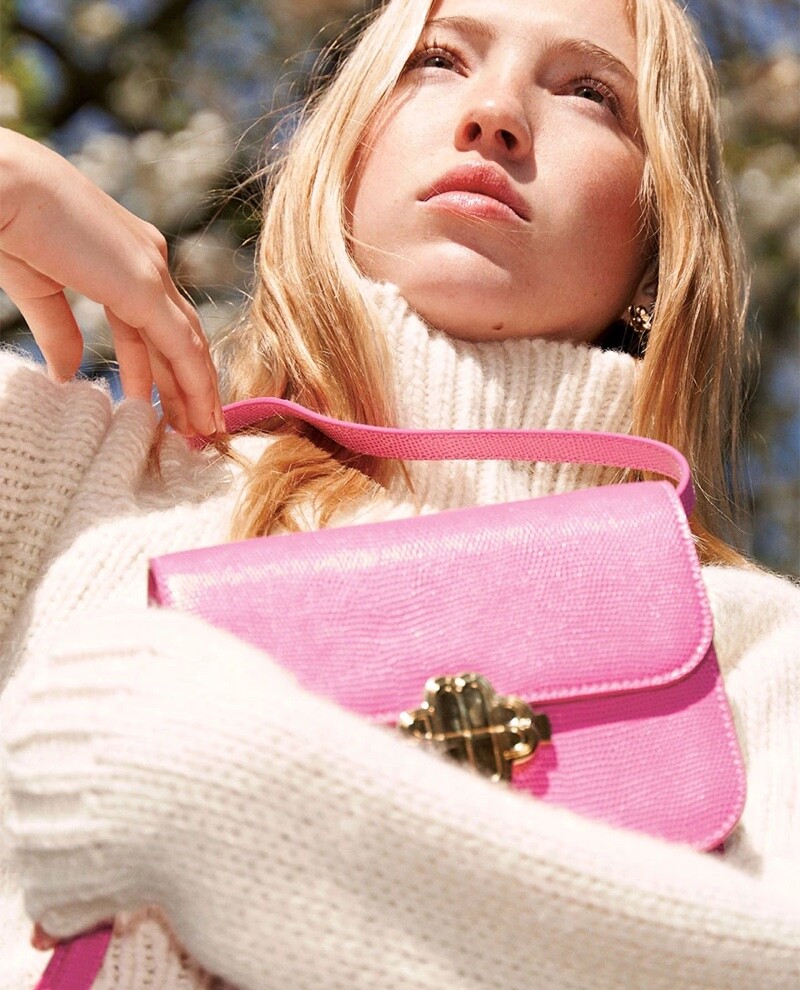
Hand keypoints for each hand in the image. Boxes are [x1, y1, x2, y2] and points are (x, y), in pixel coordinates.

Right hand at [0, 128, 223, 435]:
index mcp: (125, 256)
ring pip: (188, 344)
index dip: (162, 368)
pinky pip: (181, 345)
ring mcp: (150, 271)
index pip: (155, 323)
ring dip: (198, 392)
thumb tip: (68, 374)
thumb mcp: (39, 287)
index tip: (164, 405)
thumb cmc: (8, 222)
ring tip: (203, 433)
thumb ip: (60, 331)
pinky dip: (195, 382)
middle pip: (179, 336)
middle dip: (187, 386)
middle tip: (194, 428)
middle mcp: (148, 260)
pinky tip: (201, 413)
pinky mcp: (144, 286)